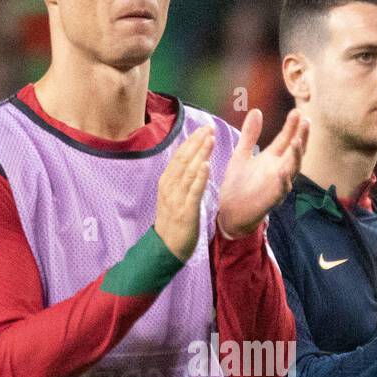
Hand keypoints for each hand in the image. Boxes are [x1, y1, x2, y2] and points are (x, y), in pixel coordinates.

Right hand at [153, 124, 214, 260]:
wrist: (166, 249)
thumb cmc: (174, 222)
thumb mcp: (174, 196)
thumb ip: (181, 179)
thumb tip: (192, 161)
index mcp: (167, 181)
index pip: (180, 155)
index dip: (192, 140)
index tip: (204, 128)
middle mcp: (170, 187)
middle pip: (184, 159)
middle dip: (197, 141)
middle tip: (210, 127)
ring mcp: (177, 199)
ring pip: (189, 171)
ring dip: (200, 153)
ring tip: (210, 139)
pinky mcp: (186, 211)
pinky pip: (193, 192)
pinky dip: (200, 178)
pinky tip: (207, 165)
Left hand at [217, 108, 308, 237]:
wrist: (229, 211)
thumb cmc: (238, 185)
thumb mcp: (241, 154)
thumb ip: (250, 135)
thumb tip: (256, 110)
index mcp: (272, 158)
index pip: (286, 139)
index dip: (292, 126)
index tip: (297, 111)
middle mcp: (279, 170)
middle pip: (295, 151)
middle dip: (301, 137)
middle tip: (306, 121)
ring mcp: (278, 184)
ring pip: (293, 169)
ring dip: (296, 156)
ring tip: (298, 141)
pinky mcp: (272, 199)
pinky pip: (281, 190)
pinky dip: (284, 180)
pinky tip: (283, 171)